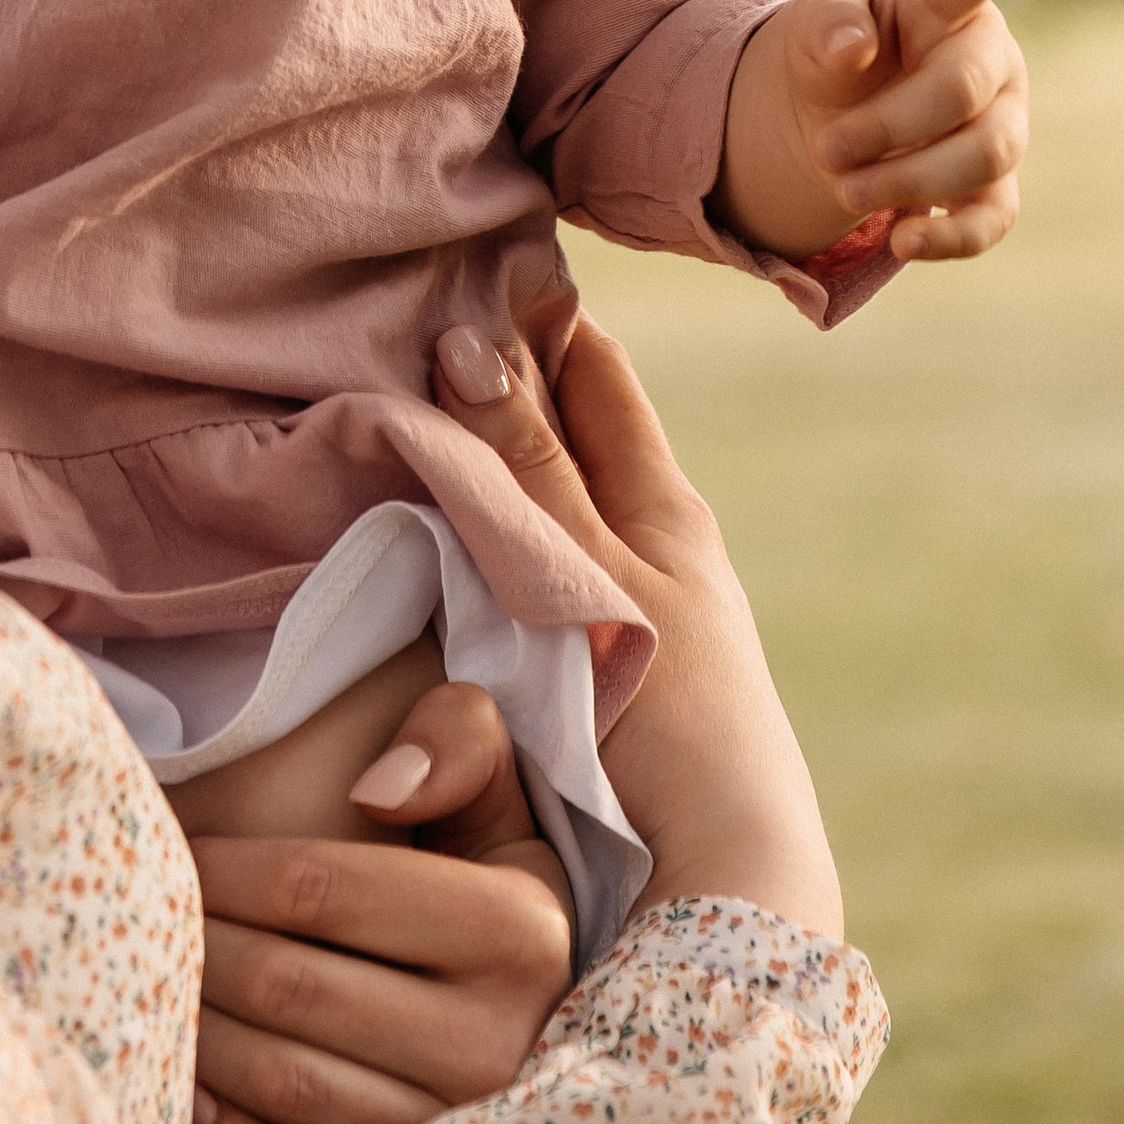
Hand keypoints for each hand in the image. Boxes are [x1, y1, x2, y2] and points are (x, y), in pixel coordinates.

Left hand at [190, 705, 572, 1123]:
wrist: (537, 1043)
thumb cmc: (483, 896)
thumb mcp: (496, 802)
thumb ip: (457, 738)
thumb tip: (374, 791)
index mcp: (519, 931)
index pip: (320, 888)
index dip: (225, 866)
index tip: (177, 852)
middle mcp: (503, 1045)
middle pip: (288, 986)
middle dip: (197, 947)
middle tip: (147, 923)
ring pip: (284, 1082)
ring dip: (201, 1035)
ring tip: (160, 994)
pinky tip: (201, 1094)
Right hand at [430, 316, 842, 941]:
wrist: (717, 871)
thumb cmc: (670, 715)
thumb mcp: (593, 578)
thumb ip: (529, 473)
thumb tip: (467, 341)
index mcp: (663, 502)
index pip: (595, 370)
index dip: (542, 312)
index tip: (481, 251)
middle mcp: (652, 539)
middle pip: (571, 424)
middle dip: (507, 368)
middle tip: (418, 306)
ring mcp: (628, 601)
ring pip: (548, 495)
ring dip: (490, 451)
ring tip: (406, 397)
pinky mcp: (600, 664)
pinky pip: (533, 560)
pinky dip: (489, 523)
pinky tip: (439, 525)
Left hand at [717, 0, 1048, 268]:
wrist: (838, 112)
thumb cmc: (840, 42)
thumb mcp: (816, 18)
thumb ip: (827, 20)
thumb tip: (851, 50)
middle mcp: (988, 56)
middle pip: (964, 92)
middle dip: (892, 127)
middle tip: (826, 149)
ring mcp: (1002, 120)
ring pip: (984, 156)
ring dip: (908, 181)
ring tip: (842, 188)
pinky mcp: (994, 184)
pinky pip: (993, 217)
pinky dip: (950, 239)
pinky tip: (900, 242)